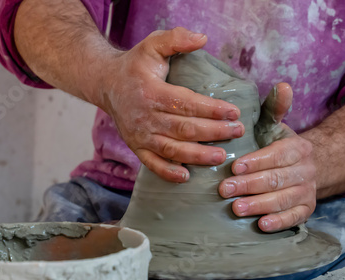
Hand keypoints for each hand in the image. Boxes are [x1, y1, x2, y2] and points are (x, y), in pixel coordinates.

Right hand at [98, 27, 243, 182]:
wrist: (107, 84)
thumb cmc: (135, 66)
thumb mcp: (152, 45)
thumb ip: (176, 39)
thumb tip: (202, 38)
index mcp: (152, 92)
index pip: (186, 104)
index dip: (212, 110)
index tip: (234, 112)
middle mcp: (145, 116)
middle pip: (184, 129)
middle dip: (213, 132)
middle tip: (237, 132)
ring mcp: (140, 135)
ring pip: (172, 149)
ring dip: (197, 156)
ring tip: (220, 157)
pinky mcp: (136, 146)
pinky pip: (152, 163)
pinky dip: (168, 172)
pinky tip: (186, 177)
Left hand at [219, 83, 316, 231]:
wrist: (306, 167)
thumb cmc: (278, 146)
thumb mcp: (275, 126)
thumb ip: (274, 109)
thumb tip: (282, 85)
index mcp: (297, 148)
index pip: (276, 155)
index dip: (255, 162)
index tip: (234, 167)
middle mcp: (305, 170)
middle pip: (276, 179)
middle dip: (249, 185)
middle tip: (224, 190)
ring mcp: (306, 191)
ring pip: (284, 200)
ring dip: (259, 205)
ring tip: (237, 209)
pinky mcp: (306, 209)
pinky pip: (295, 218)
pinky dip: (279, 222)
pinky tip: (262, 225)